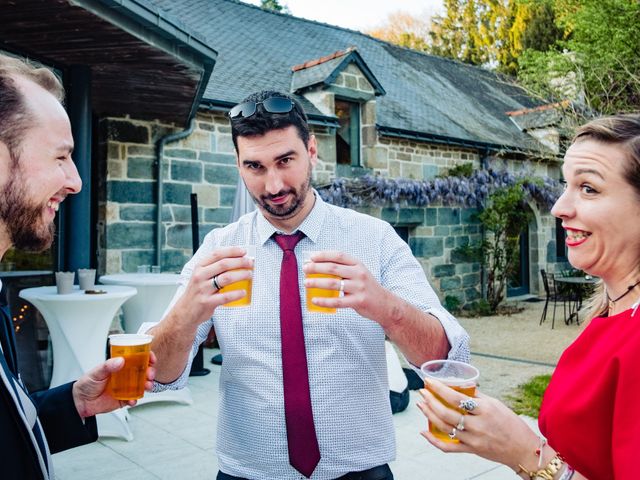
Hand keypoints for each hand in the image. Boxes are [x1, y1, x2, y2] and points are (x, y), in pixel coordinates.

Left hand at [72, 351, 156, 417]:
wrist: (80, 402)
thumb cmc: (86, 384)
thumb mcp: (96, 372)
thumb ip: (108, 366)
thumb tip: (120, 360)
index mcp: (119, 365)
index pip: (136, 358)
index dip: (146, 356)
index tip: (151, 358)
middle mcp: (125, 375)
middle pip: (143, 371)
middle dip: (150, 371)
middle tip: (150, 374)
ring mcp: (125, 387)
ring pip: (142, 384)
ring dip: (147, 385)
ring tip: (146, 386)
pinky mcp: (124, 399)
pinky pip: (134, 398)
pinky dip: (136, 399)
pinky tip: (132, 400)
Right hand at [175, 246, 253, 325]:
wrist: (185, 311)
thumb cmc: (198, 291)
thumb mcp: (201, 275)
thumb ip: (215, 268)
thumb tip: (238, 260)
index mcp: (200, 267)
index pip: (217, 253)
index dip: (232, 251)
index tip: (243, 251)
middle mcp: (200, 276)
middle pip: (224, 264)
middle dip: (240, 262)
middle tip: (250, 263)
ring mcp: (203, 289)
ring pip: (226, 278)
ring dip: (241, 275)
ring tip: (250, 275)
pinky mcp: (207, 302)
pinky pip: (225, 297)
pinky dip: (237, 294)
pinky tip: (243, 292)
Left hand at [301, 251, 390, 320]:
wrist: (384, 304)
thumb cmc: (366, 287)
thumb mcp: (358, 274)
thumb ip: (343, 270)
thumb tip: (319, 266)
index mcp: (358, 264)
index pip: (339, 255)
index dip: (324, 255)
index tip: (311, 257)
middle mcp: (359, 274)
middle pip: (333, 268)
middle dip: (316, 268)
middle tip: (305, 269)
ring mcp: (359, 288)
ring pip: (333, 283)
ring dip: (317, 282)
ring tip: (306, 283)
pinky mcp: (358, 301)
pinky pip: (337, 301)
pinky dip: (324, 301)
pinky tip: (314, 300)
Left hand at [417, 377, 538, 470]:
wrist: (523, 449)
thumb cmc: (511, 424)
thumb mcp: (496, 404)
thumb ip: (477, 396)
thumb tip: (460, 385)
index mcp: (485, 410)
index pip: (456, 398)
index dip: (440, 389)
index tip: (429, 381)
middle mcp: (478, 425)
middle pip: (447, 413)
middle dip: (430, 400)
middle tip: (422, 392)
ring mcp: (473, 439)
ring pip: (444, 428)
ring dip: (429, 415)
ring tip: (422, 405)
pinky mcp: (471, 450)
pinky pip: (448, 448)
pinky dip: (434, 440)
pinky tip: (424, 432)